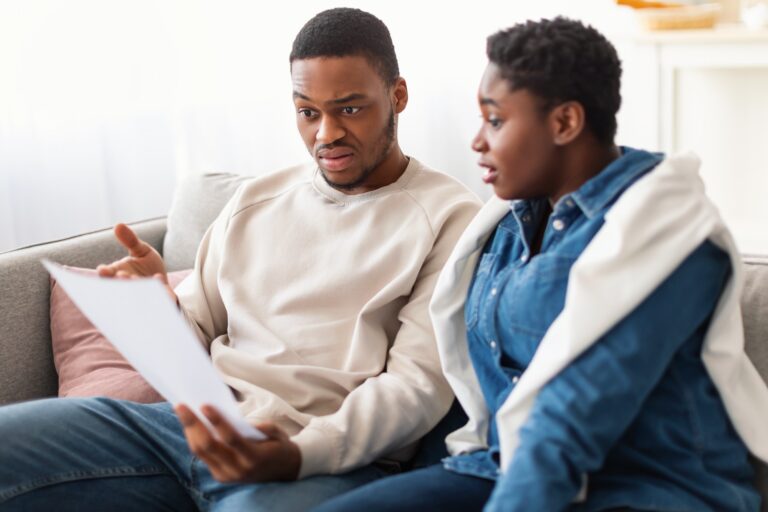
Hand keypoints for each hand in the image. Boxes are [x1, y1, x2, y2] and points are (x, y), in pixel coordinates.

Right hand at [96, 223, 176, 302]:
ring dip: (135, 290)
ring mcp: (141, 298)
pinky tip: (158, 281)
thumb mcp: (141, 251)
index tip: (103, 270)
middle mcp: (126, 289)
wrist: (165, 287)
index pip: (107, 276)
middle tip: (122, 275)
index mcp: (117, 275)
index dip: (105, 274)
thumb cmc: (148, 268)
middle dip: (120, 282)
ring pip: (135, 296)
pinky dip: (155, 293)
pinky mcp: (157, 304)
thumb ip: (131, 240)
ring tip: (138, 280)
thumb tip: (118, 225)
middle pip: (119, 288)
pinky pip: (155, 300)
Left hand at [175, 404, 301, 482]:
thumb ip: (263, 426)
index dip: (217, 421)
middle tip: (181, 406)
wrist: (284, 470)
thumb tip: (239, 419)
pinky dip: (195, 439)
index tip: (204, 405)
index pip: (231, 438)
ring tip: (182, 412)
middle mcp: (238, 469)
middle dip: (192, 424)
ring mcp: (227, 475)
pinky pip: (202, 456)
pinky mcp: (220, 476)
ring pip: (201, 452)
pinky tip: (190, 424)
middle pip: (208, 446)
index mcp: (254, 457)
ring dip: (189, 431)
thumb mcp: (278, 433)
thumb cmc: (279, 446)